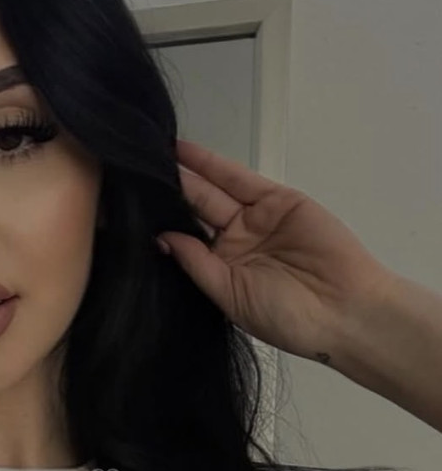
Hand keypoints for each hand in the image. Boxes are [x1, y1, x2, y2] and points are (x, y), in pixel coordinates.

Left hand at [156, 139, 396, 362]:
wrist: (345, 310)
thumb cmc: (286, 316)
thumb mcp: (230, 296)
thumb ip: (197, 264)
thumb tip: (162, 237)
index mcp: (222, 271)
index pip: (184, 241)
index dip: (160, 225)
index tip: (124, 211)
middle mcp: (235, 243)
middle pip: (195, 212)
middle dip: (168, 193)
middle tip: (133, 173)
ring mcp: (256, 219)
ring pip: (213, 191)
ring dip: (186, 173)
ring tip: (152, 155)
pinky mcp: (278, 200)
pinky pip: (240, 179)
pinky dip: (213, 165)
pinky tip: (184, 153)